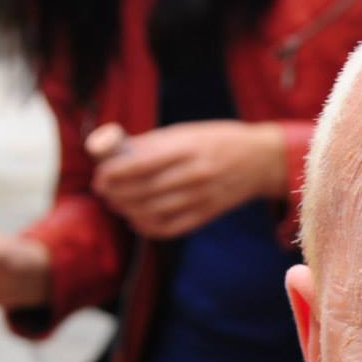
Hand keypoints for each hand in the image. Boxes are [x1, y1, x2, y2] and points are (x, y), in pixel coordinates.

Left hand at [88, 121, 287, 240]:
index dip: (112, 174)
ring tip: (117, 203)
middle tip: (104, 191)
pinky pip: (169, 228)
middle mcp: (193, 175)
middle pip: (141, 192)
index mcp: (186, 149)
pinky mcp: (206, 215)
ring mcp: (200, 198)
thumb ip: (150, 144)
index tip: (101, 176)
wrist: (260, 160)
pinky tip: (136, 219)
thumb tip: (112, 153)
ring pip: (151, 212)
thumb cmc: (217, 140)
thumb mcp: (185, 132)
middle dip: (115, 194)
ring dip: (127, 210)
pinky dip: (147, 227)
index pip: (138, 165)